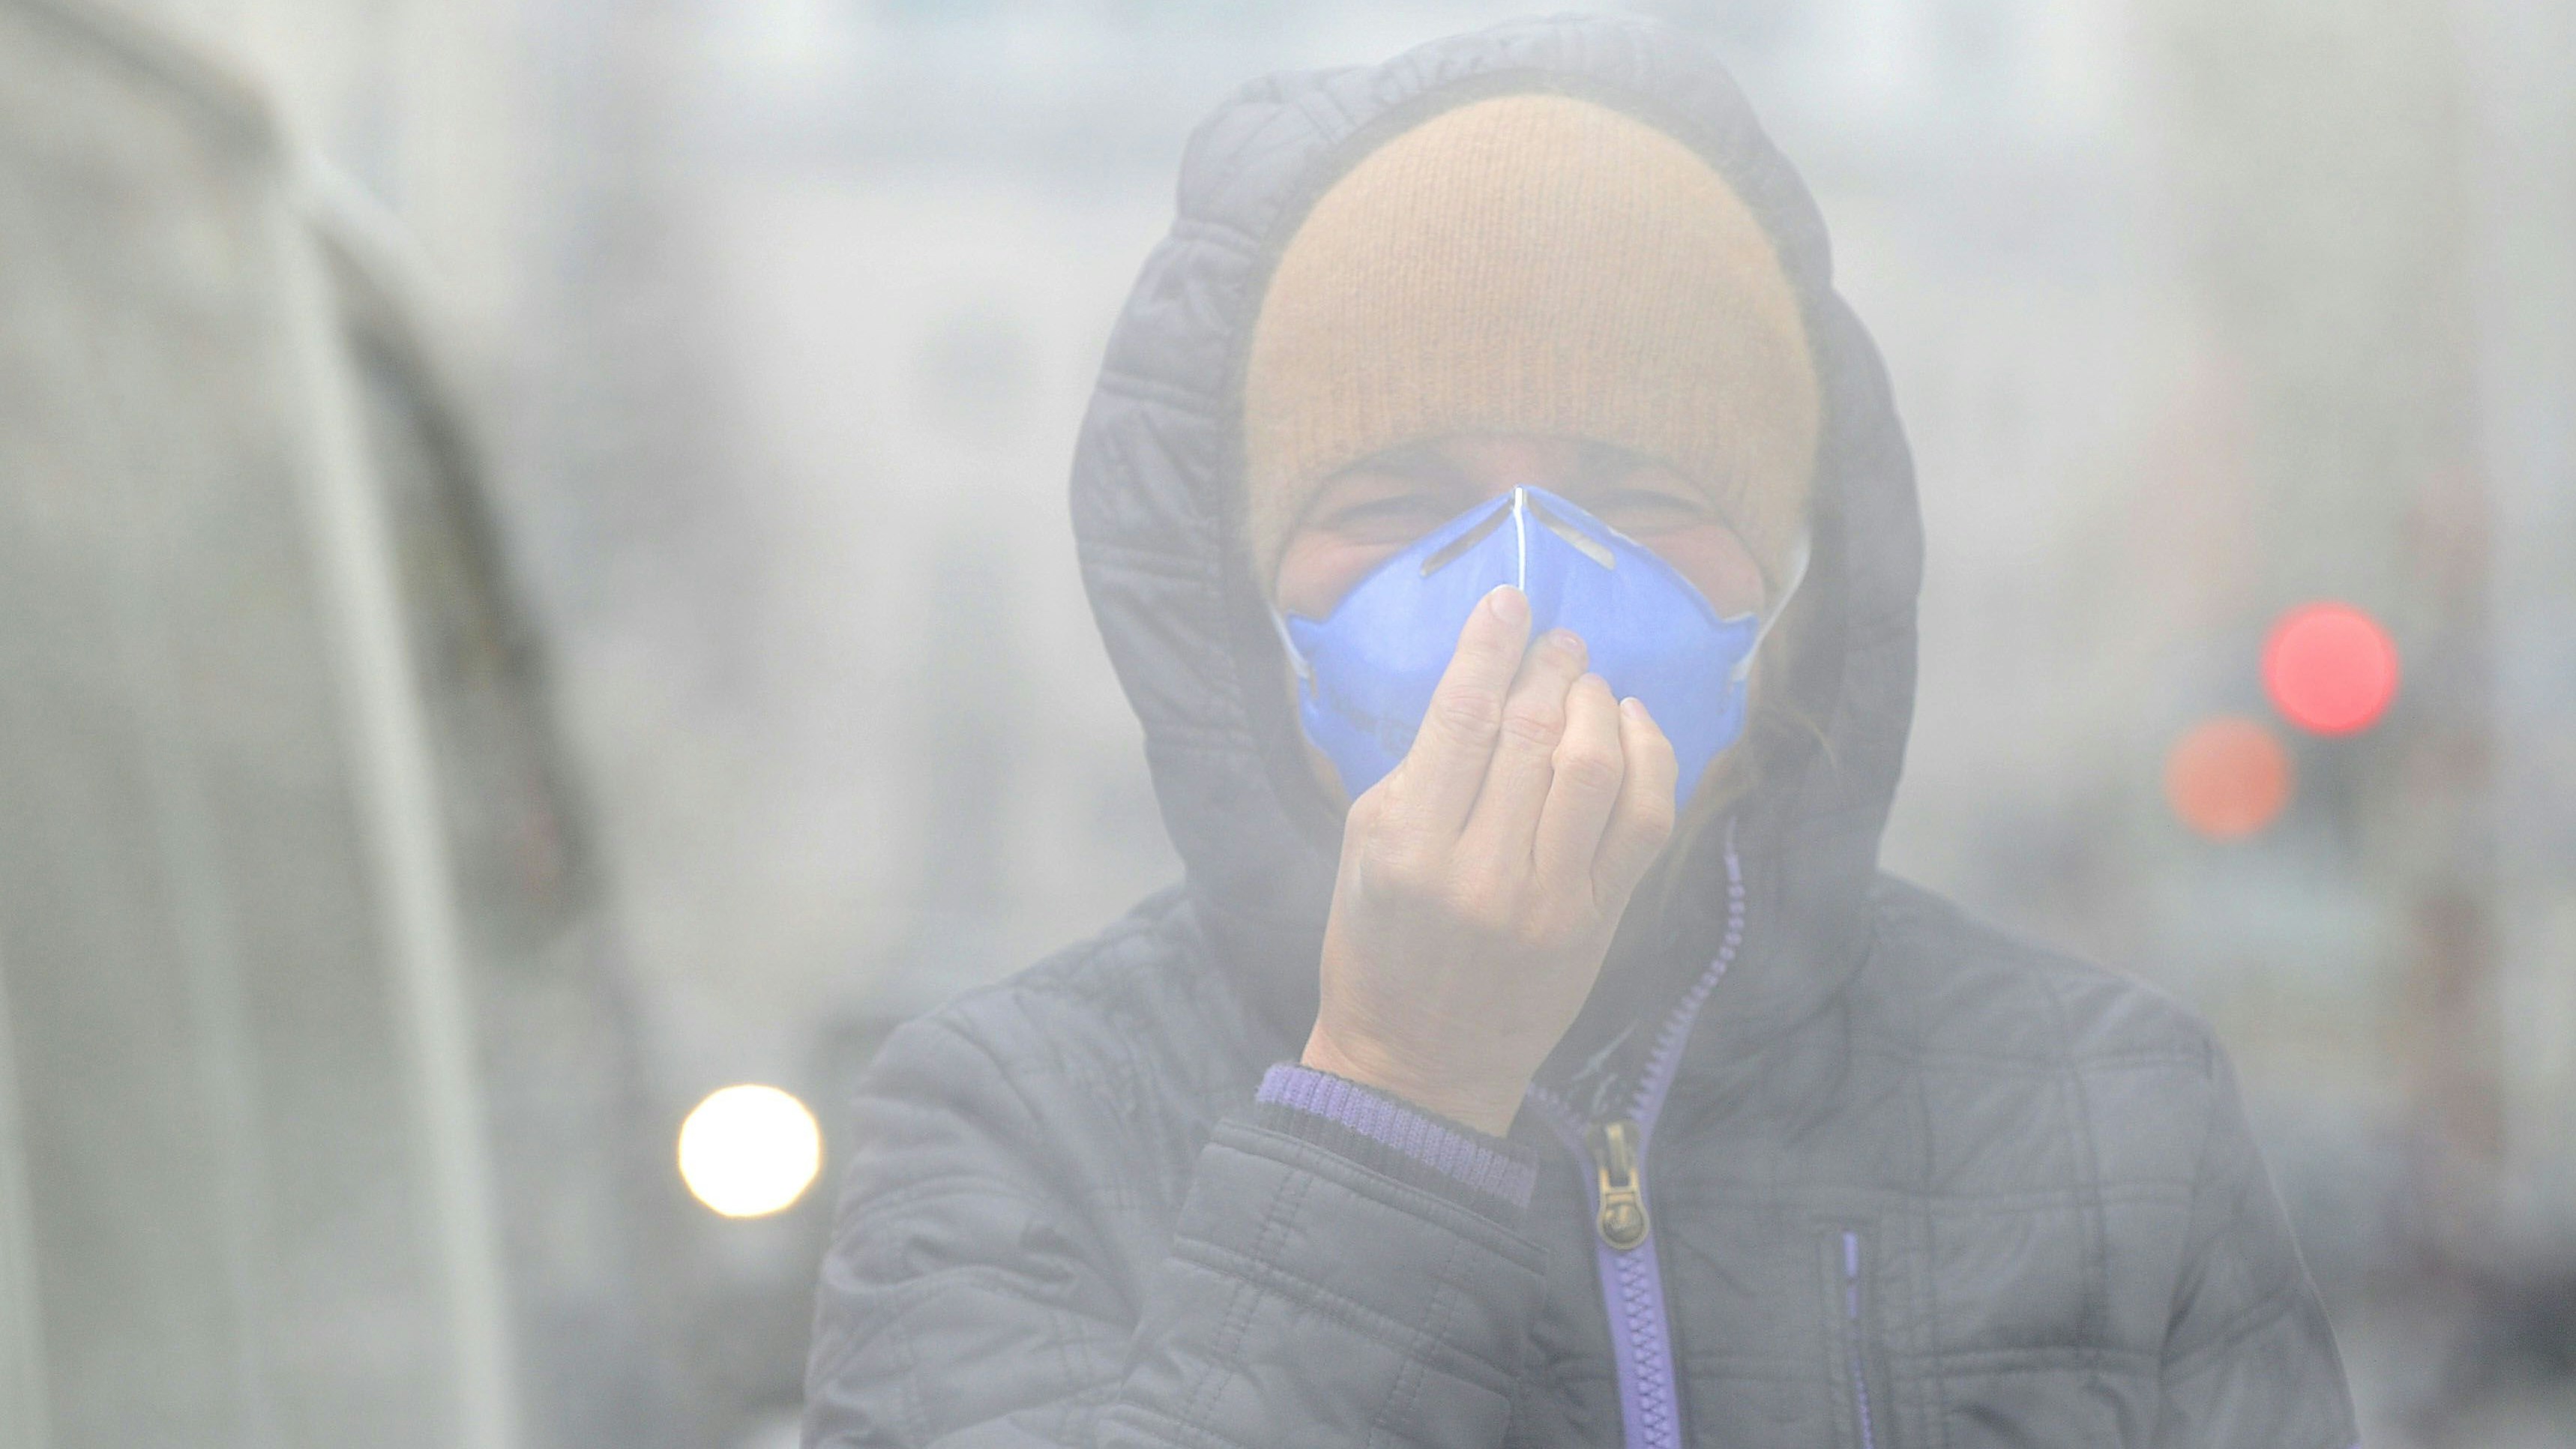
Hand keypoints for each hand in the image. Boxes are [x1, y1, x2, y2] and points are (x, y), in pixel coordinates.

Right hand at [1301, 584, 1679, 1134]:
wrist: (1419, 1066)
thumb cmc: (1378, 949)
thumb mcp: (1363, 853)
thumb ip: (1418, 773)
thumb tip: (1483, 688)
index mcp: (1408, 848)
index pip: (1461, 719)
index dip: (1491, 647)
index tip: (1510, 600)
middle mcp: (1482, 873)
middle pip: (1535, 733)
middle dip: (1550, 667)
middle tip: (1556, 641)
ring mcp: (1551, 901)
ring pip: (1596, 766)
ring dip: (1596, 703)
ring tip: (1585, 683)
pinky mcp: (1599, 922)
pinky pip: (1645, 820)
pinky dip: (1648, 757)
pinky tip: (1632, 727)